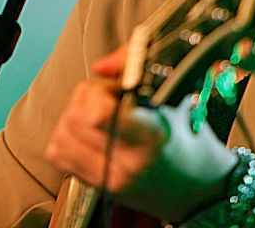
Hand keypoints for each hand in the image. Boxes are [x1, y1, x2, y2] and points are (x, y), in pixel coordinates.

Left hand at [43, 46, 237, 220]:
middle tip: (108, 99)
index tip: (116, 88)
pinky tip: (90, 135)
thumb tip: (100, 67)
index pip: (98, 114)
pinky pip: (57, 155)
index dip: (99, 92)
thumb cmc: (187, 138)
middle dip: (85, 99)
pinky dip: (66, 139)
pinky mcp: (97, 188)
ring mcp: (110, 179)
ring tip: (99, 116)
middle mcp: (127, 163)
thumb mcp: (173, 97)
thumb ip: (134, 68)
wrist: (197, 187)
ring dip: (73, 117)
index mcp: (150, 137)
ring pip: (60, 136)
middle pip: (73, 119)